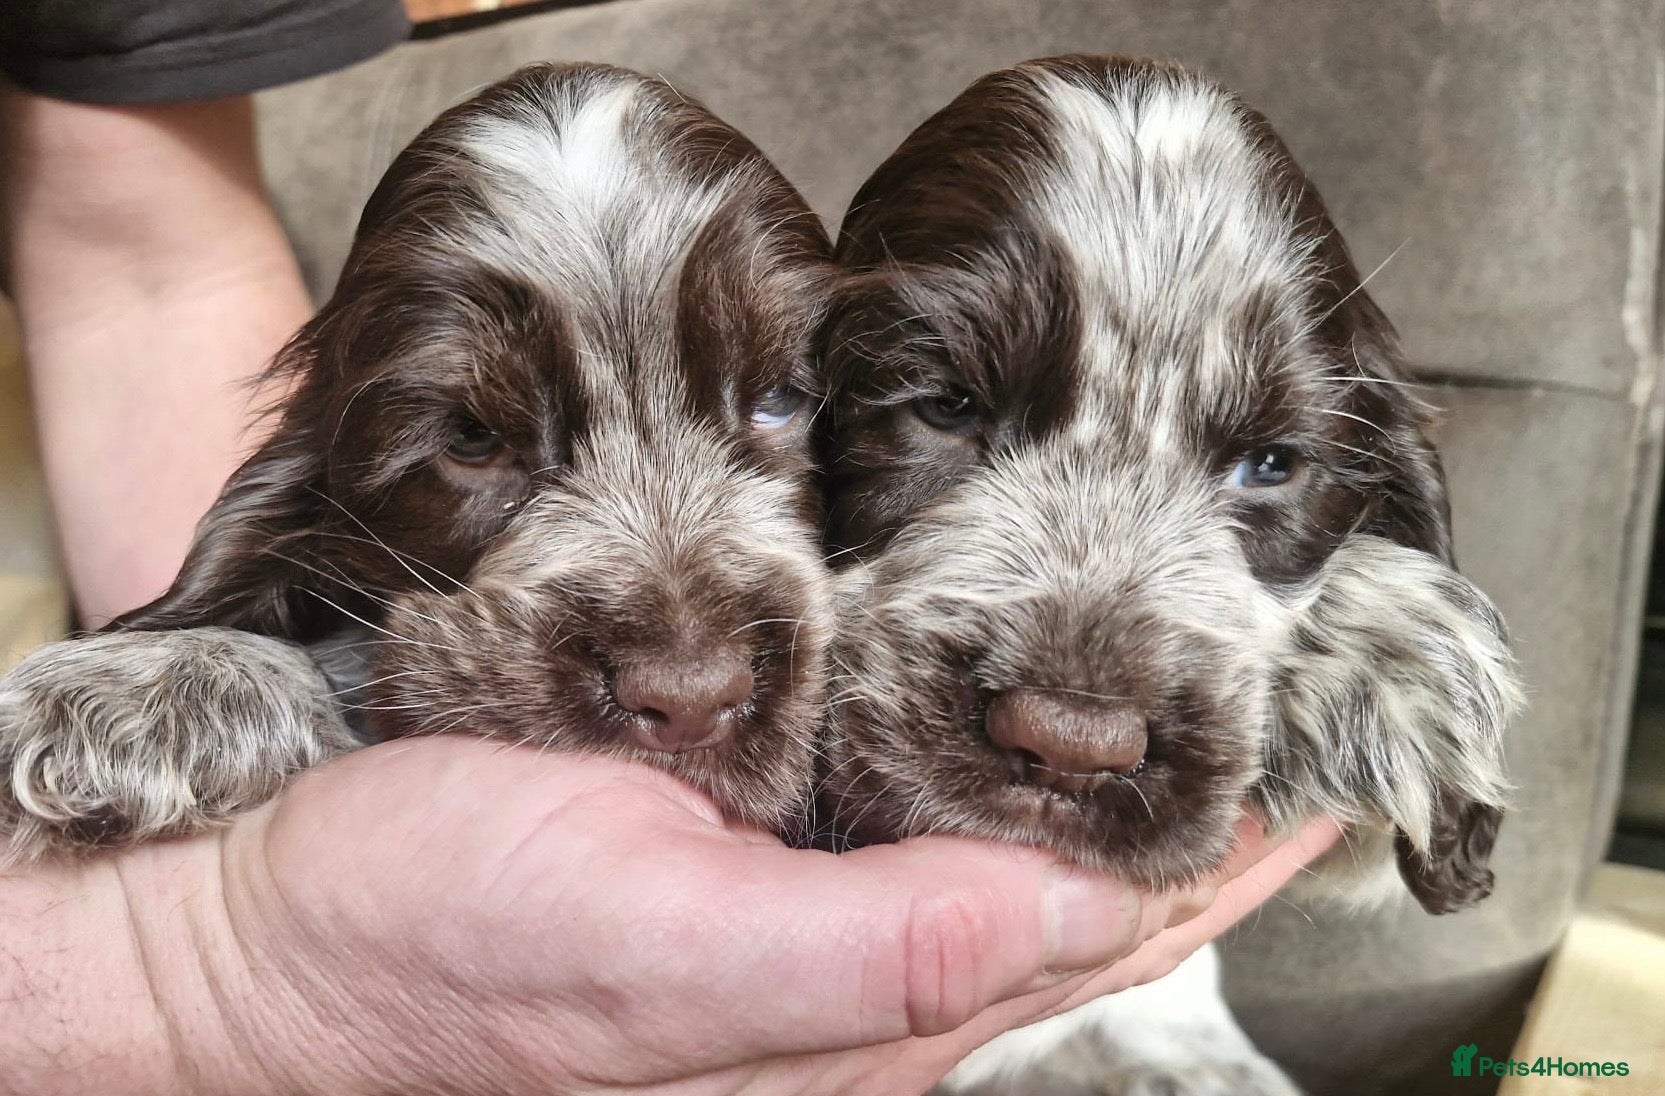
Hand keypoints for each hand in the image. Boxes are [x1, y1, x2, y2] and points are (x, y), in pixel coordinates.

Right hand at [1, 736, 1338, 1094]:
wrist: (274, 924)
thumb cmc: (438, 949)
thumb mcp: (660, 949)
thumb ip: (869, 951)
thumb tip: (1080, 912)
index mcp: (857, 1014)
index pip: (1100, 934)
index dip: (1226, 858)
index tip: (1323, 775)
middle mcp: (842, 966)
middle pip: (1065, 887)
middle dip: (1187, 811)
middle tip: (1276, 709)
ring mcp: (784, 899)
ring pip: (985, 838)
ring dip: (1092, 773)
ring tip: (1182, 694)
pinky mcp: (721, 835)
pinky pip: (883, 796)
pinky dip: (965, 743)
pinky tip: (984, 693)